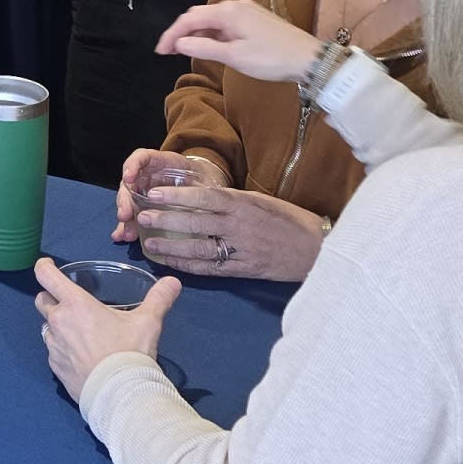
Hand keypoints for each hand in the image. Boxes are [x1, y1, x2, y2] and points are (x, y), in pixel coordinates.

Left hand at [36, 256, 179, 393]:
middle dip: (50, 296)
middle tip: (68, 301)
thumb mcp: (148, 322)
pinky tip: (80, 355)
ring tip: (79, 331)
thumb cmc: (129, 351)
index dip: (44, 266)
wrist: (120, 394)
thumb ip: (159, 298)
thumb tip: (173, 281)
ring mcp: (54, 347)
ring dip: (57, 325)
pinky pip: (53, 352)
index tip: (49, 266)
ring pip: (46, 327)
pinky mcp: (55, 368)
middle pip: (41, 300)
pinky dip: (62, 349)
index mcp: (75, 304)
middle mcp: (58, 322)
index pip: (45, 276)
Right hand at [113, 144, 226, 240]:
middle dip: (125, 201)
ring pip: (128, 202)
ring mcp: (143, 191)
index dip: (133, 166)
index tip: (129, 178)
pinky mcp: (143, 207)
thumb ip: (199, 184)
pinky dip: (126, 227)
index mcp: (160, 162)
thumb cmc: (201, 178)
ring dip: (125, 219)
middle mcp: (146, 175)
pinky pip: (132, 216)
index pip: (142, 158)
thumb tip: (202, 196)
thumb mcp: (202, 176)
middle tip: (125, 215)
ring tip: (127, 233)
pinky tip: (121, 237)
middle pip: (129, 184)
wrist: (202, 185)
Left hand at [128, 183, 328, 280]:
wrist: (320, 249)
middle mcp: (240, 226)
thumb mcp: (262, 201)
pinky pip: (212, 268)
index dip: (177, 196)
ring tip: (150, 243)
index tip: (155, 193)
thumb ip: (233, 200)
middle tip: (142, 217)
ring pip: (200, 248)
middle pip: (197, 222)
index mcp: (244, 204)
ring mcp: (242, 250)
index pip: (204, 197)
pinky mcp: (245, 270)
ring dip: (172, 246)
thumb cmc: (290, 220)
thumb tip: (200, 197)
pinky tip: (172, 263)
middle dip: (167, 220)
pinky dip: (190, 266)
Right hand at [155, 0, 319, 83]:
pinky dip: (212, 33)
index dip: (171, 34)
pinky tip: (211, 46)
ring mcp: (246, 11)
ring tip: (186, 50)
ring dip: (197, 33)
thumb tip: (180, 43)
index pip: (189, 18)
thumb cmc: (271, 58)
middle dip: (181, 31)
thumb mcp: (234, 56)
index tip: (160, 51)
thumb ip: (203, 47)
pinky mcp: (255, 19)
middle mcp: (235, 5)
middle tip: (169, 51)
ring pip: (213, 18)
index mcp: (227, 11)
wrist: (309, 58)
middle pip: (199, 14)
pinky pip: (225, 22)